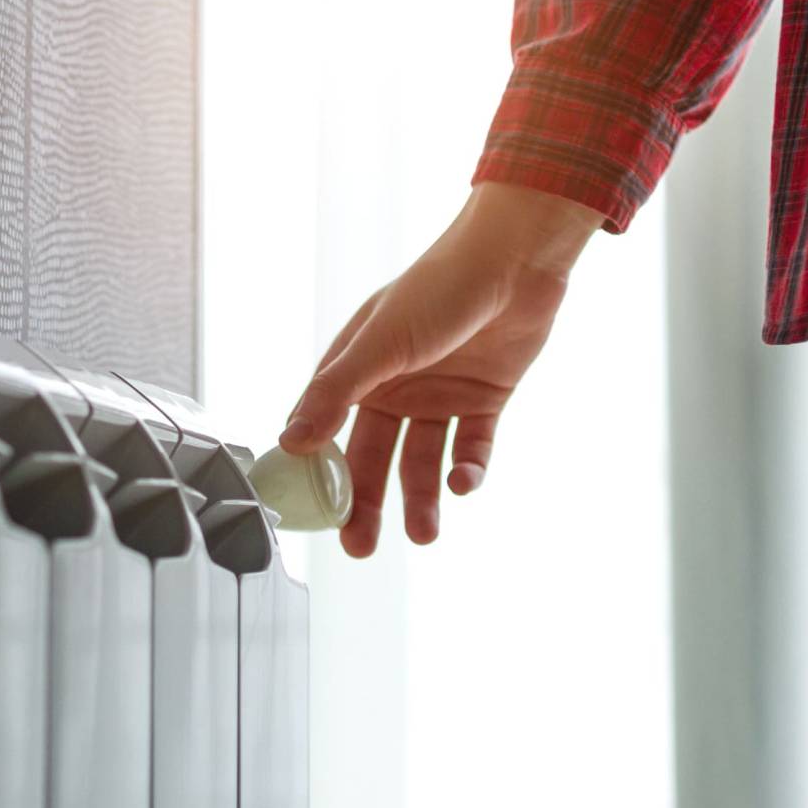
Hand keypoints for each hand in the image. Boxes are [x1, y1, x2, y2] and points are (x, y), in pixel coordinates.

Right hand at [280, 183, 603, 556]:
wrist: (516, 259)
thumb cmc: (439, 287)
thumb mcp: (378, 343)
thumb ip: (335, 394)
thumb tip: (291, 441)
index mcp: (357, 369)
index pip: (324, 431)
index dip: (316, 473)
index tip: (312, 516)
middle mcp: (393, 386)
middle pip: (371, 457)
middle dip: (366, 503)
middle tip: (360, 547)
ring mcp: (438, 394)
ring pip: (420, 461)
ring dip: (421, 498)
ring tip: (423, 535)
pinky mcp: (483, 399)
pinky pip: (471, 447)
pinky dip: (468, 469)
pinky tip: (464, 483)